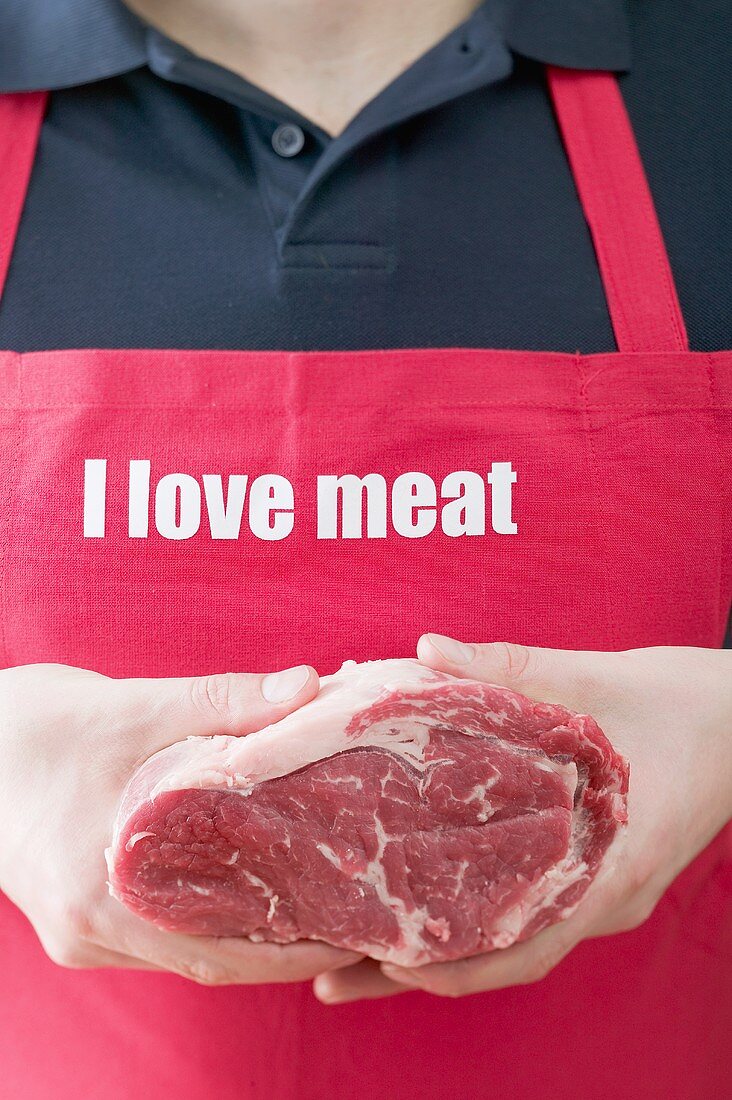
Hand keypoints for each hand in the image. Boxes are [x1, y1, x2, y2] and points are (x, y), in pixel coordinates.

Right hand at [0, 662, 361, 984]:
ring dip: (247, 933)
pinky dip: (206, 918)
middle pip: (207, 959)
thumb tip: (307, 689)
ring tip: (317, 898)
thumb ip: (223, 699)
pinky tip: (248, 886)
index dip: (291, 950)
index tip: (353, 930)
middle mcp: (88, 927)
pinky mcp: (76, 916)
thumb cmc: (34, 724)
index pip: (216, 949)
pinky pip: (154, 932)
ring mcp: (79, 928)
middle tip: (354, 913)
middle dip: (283, 945)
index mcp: (98, 890)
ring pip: (182, 949)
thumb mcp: (131, 703)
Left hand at [314, 636, 731, 1002]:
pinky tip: (434, 897)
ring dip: (448, 947)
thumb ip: (512, 666)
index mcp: (611, 865)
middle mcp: (607, 896)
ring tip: (366, 945)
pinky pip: (538, 911)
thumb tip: (425, 648)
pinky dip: (484, 916)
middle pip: (507, 957)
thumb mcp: (600, 678)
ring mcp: (608, 892)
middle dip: (423, 968)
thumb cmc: (686, 702)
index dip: (450, 962)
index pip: (525, 945)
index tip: (380, 960)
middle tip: (339, 972)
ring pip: (520, 939)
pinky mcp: (604, 874)